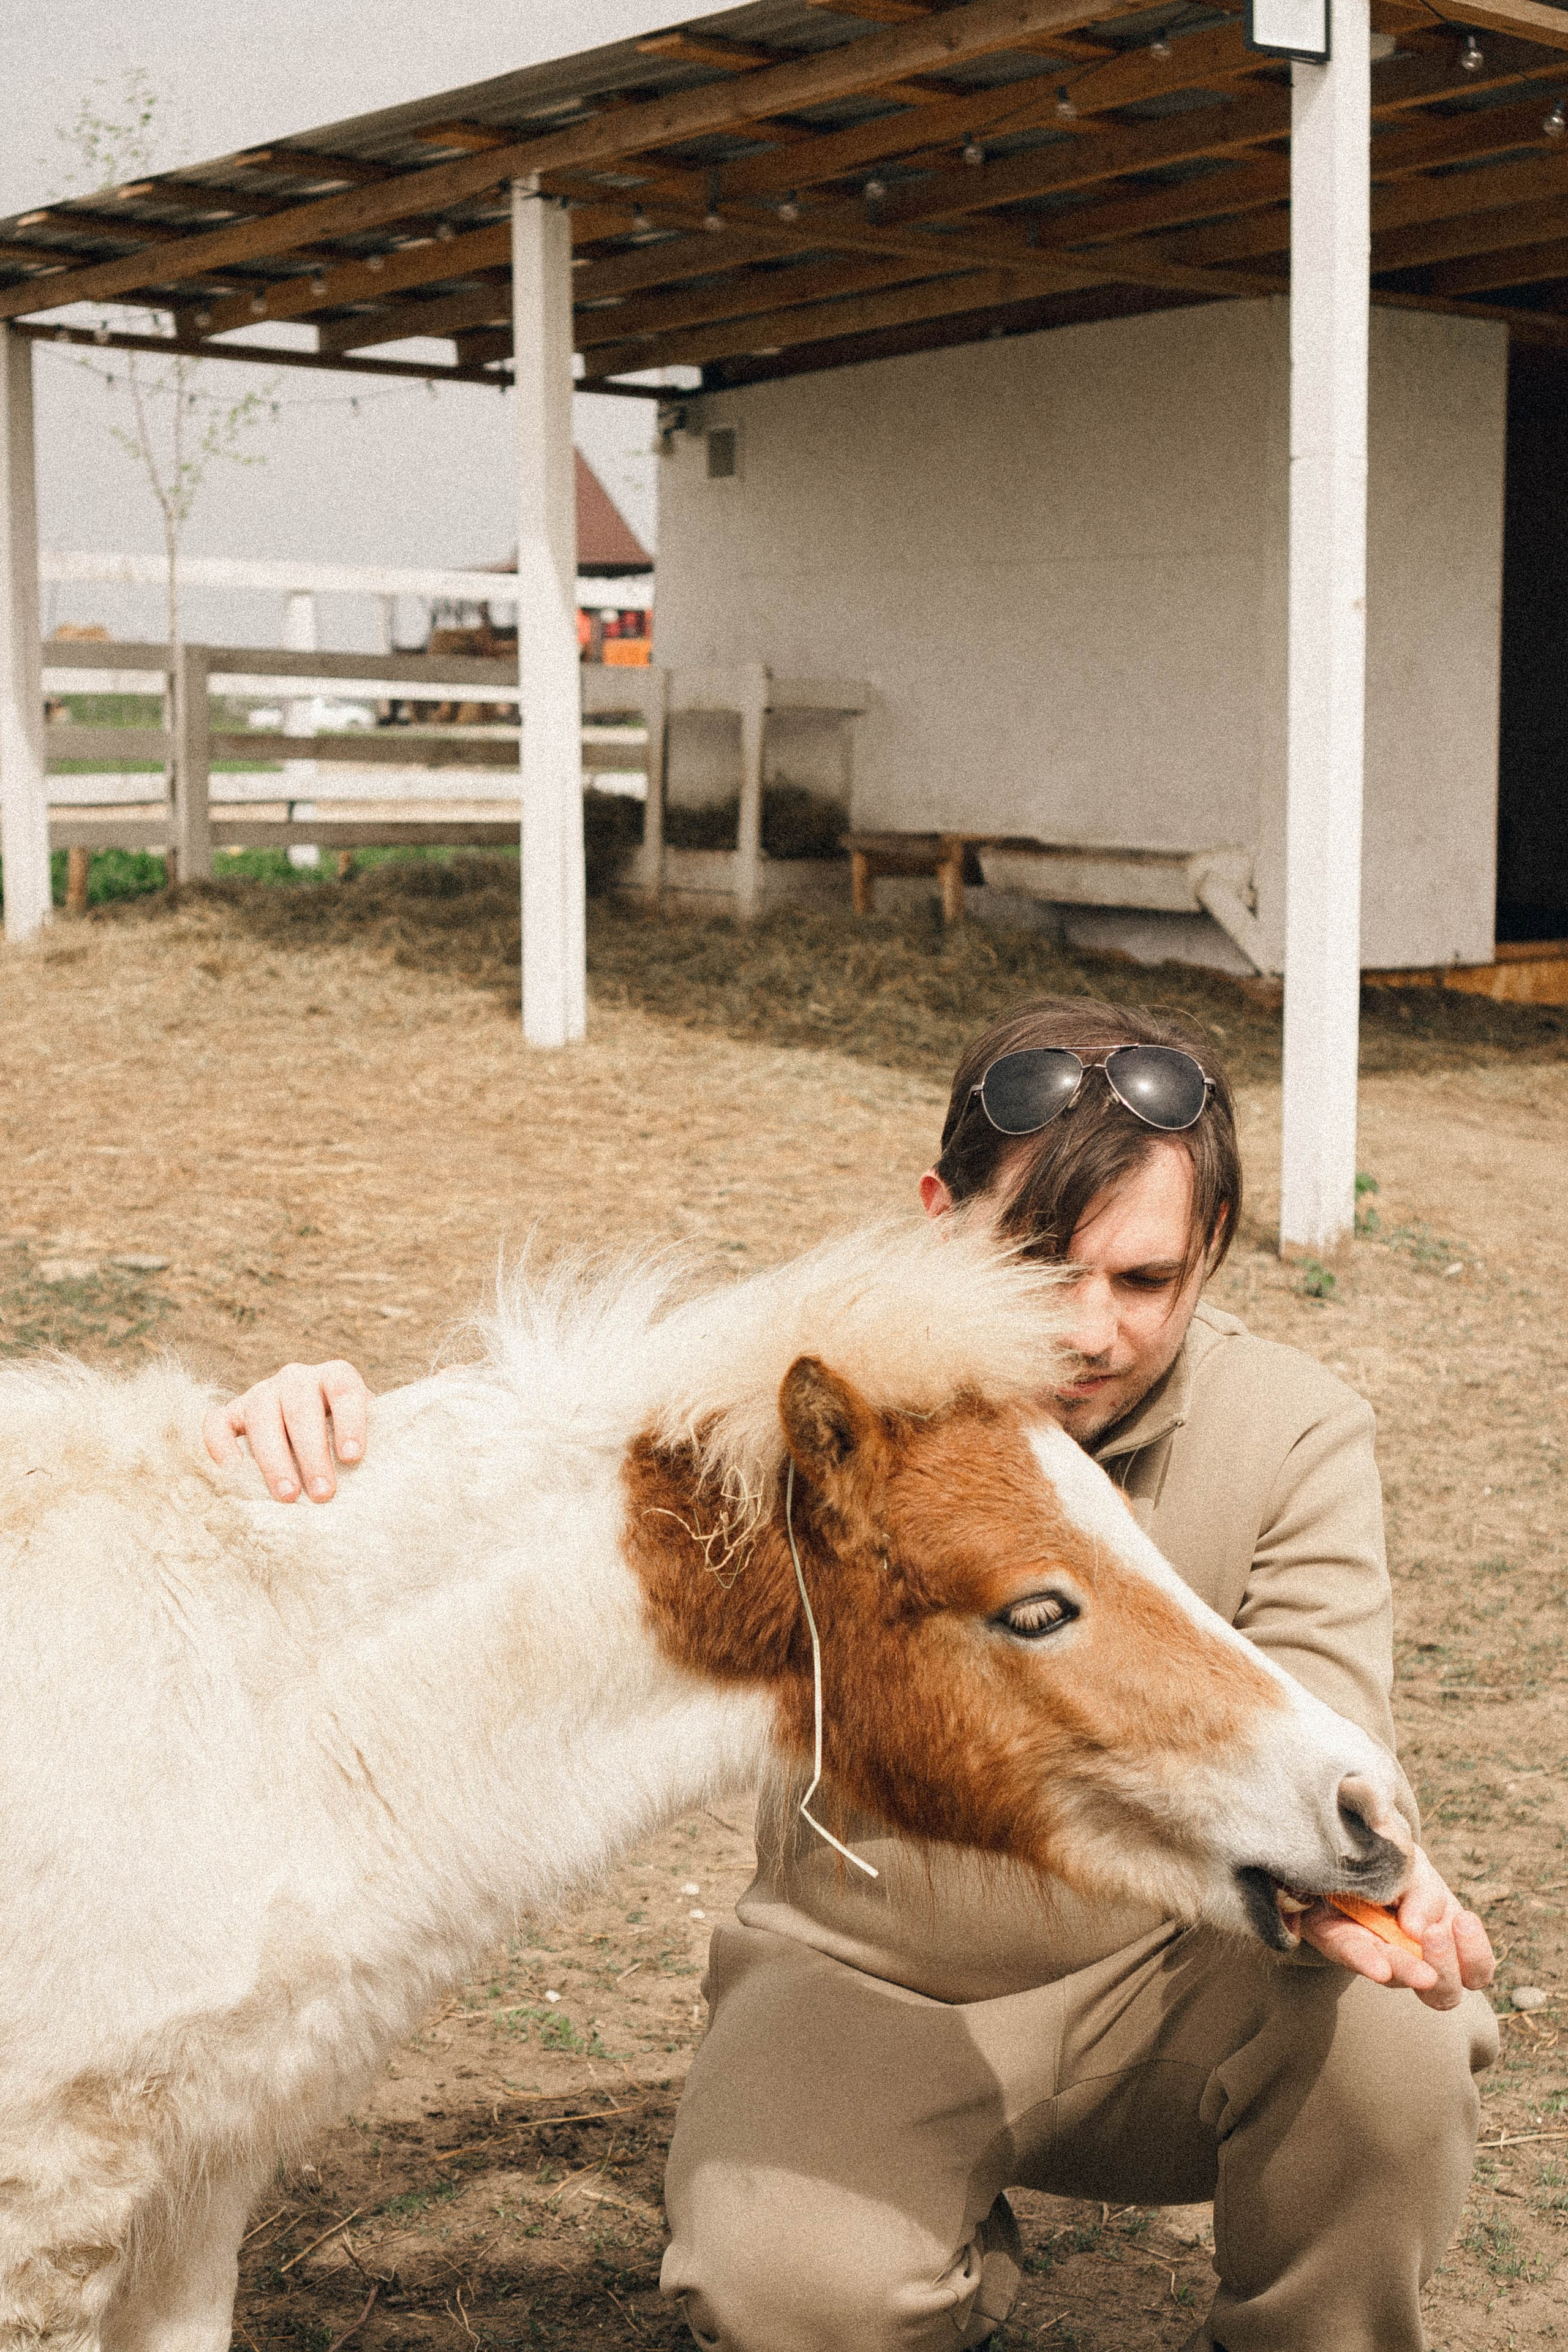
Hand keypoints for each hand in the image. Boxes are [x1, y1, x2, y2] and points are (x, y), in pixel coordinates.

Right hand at [203, 1360, 369, 1502]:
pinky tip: (233, 1472)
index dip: (350, 1422)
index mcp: (335, 1376)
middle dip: (313, 1454)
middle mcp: (297, 1379)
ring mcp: (261, 1392)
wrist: (311, 1436)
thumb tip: (380, 1485)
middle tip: (323, 1494)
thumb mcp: (365, 1437)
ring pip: (262, 1416)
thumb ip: (374, 1448)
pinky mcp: (231, 1413)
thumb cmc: (345, 1443)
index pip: (344, 1389)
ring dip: (275, 1459)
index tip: (353, 1458)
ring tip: (288, 1496)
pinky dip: (220, 1445)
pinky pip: (217, 1423)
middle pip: (301, 1409)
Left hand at [1299, 1845, 1494, 2010]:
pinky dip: (1368, 1962)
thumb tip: (1419, 1930)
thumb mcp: (1419, 1872)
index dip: (1475, 1955)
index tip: (1465, 1920)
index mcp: (1448, 1942)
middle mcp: (1417, 1961)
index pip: (1475, 1970)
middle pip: (1445, 1991)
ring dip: (1408, 1966)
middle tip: (1436, 1934)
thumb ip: (1426, 1896)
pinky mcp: (1343, 1945)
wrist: (1348, 1852)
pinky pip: (1355, 1958)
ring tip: (1412, 1938)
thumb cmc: (1397, 1869)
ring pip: (1399, 1978)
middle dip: (1446, 1967)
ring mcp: (1380, 1958)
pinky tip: (1379, 1967)